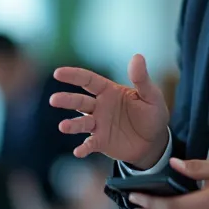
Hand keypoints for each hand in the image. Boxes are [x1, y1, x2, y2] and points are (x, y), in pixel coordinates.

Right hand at [50, 55, 168, 166]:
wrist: (154, 141)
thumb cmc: (152, 114)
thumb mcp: (151, 96)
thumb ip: (142, 79)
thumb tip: (137, 56)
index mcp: (109, 91)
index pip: (88, 81)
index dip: (74, 76)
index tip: (58, 73)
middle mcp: (99, 107)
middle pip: (80, 101)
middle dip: (66, 100)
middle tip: (54, 100)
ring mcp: (98, 125)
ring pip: (81, 122)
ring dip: (72, 124)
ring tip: (63, 126)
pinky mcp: (101, 142)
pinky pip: (89, 144)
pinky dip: (83, 148)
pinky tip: (79, 151)